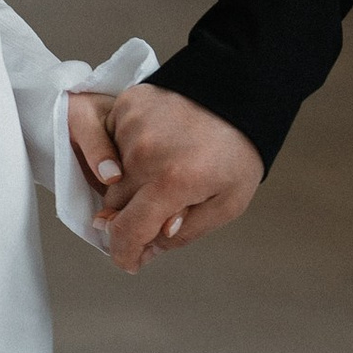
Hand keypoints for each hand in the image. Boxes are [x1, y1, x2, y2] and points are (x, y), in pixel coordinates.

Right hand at [68, 83, 262, 273]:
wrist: (240, 90)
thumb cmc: (239, 150)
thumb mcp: (228, 203)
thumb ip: (186, 232)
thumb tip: (149, 246)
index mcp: (172, 182)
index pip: (127, 231)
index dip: (124, 254)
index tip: (128, 262)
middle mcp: (144, 154)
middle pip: (115, 206)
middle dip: (133, 217)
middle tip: (160, 211)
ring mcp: (132, 126)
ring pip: (111, 176)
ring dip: (131, 184)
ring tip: (165, 173)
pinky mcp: (127, 105)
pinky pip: (113, 142)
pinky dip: (126, 153)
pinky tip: (157, 148)